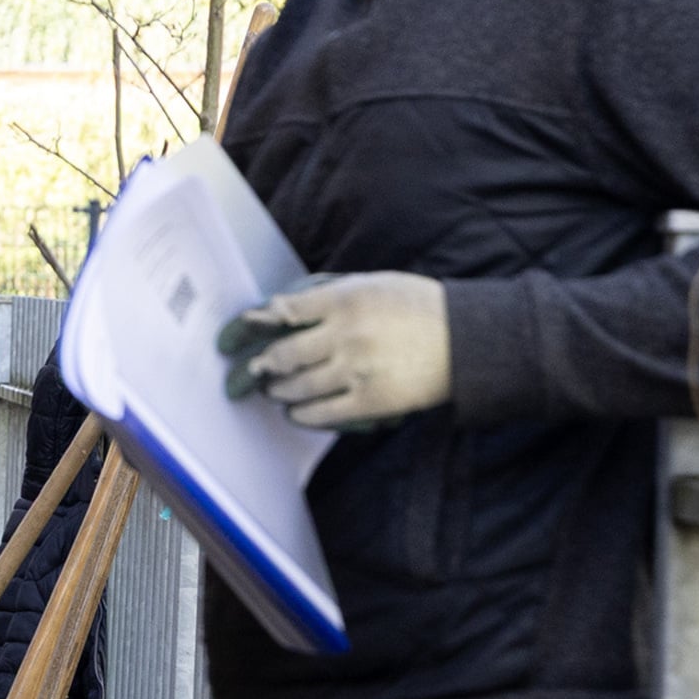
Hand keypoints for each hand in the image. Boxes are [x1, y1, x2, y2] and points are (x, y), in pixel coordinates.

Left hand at [219, 271, 450, 430]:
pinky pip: (322, 414)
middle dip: (261, 367)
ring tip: (274, 390)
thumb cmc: (416, 307)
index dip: (251, 325)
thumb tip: (283, 308)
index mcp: (346, 300)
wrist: (464, 339)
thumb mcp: (372, 284)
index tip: (234, 336)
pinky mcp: (370, 401)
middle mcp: (347, 335)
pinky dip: (300, 414)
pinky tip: (294, 411)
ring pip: (297, 387)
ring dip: (278, 391)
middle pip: (283, 355)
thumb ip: (328, 295)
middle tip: (252, 371)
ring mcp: (357, 370)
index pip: (284, 312)